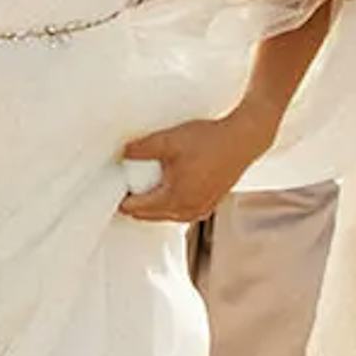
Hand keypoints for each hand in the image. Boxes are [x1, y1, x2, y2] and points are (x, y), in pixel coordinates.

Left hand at [119, 113, 266, 223]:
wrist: (244, 139)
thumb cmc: (209, 140)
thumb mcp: (168, 140)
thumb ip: (141, 148)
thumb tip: (123, 153)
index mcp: (174, 199)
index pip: (137, 209)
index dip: (122, 200)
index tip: (112, 189)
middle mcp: (187, 210)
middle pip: (150, 216)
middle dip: (135, 206)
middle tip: (123, 189)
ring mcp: (201, 209)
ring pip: (167, 215)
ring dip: (153, 207)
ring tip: (142, 190)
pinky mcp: (211, 203)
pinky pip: (182, 211)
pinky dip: (170, 205)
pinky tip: (168, 191)